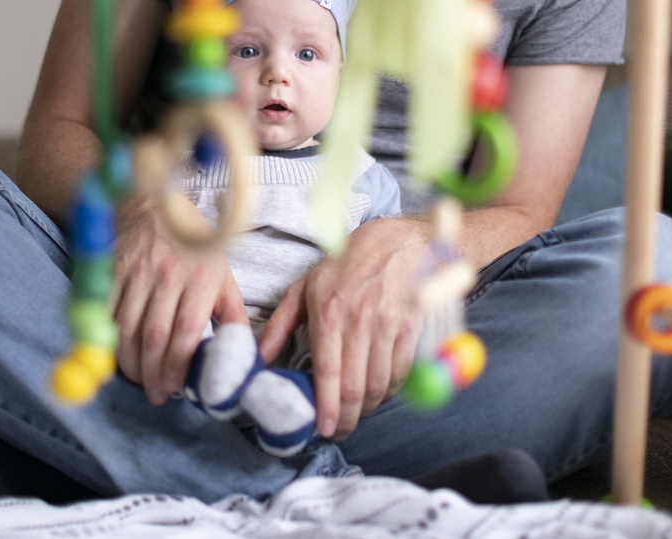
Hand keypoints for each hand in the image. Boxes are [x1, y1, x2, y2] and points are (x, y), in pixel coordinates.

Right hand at [111, 196, 247, 403]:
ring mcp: (137, 273)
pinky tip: (120, 357)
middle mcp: (168, 275)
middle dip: (153, 374)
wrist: (156, 207)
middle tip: (157, 394)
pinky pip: (107, 315)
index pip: (186, 332)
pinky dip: (110, 342)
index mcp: (201, 278)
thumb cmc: (195, 246)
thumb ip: (233, 315)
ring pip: (128, 330)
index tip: (176, 389)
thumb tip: (247, 354)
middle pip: (155, 337)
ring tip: (140, 381)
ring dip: (132, 364)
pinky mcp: (113, 272)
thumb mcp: (224, 275)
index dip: (178, 366)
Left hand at [259, 216, 427, 438]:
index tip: (321, 430)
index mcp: (328, 311)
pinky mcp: (411, 329)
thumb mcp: (304, 286)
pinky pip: (400, 373)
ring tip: (354, 414)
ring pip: (378, 385)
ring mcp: (389, 325)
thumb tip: (260, 358)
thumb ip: (279, 324)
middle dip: (345, 419)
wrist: (397, 241)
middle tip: (337, 430)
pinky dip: (388, 391)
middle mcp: (360, 321)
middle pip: (354, 388)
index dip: (325, 408)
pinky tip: (376, 393)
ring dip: (366, 409)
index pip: (327, 372)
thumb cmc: (345, 264)